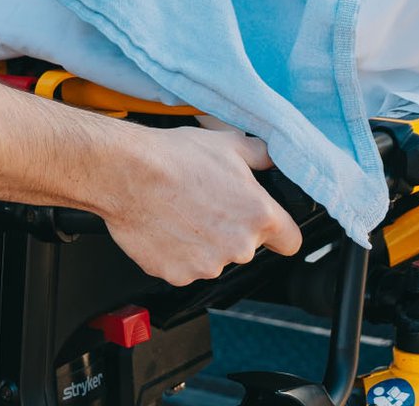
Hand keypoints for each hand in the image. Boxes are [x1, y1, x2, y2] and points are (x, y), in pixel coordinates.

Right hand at [97, 129, 302, 286]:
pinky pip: (185, 268)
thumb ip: (262, 156)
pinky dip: (178, 252)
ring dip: (204, 242)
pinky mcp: (178, 276)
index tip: (268, 226)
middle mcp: (239, 247)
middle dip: (233, 230)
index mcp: (259, 215)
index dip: (280, 231)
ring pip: (215, 259)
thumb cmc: (174, 158)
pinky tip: (167, 226)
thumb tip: (272, 160)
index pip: (290, 241)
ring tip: (183, 212)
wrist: (127, 173)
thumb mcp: (229, 144)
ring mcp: (208, 266)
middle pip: (247, 248)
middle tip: (208, 203)